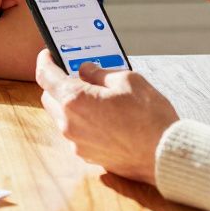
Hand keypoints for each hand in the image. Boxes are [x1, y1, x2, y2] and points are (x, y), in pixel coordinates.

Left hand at [35, 50, 179, 184]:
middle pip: (49, 97)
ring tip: (93, 95)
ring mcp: (77, 143)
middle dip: (57, 84)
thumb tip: (87, 70)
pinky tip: (101, 116)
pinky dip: (81, 121)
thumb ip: (100, 73)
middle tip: (75, 75)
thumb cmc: (149, 118)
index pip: (46, 76)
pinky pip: (75, 133)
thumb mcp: (128, 80)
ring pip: (61, 117)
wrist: (164, 155)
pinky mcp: (88, 155)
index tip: (48, 55)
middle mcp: (69, 123)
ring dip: (69, 104)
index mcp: (75, 100)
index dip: (45, 61)